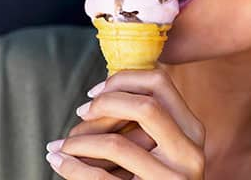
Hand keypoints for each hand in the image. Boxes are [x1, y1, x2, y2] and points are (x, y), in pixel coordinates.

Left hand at [45, 69, 205, 179]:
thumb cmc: (156, 176)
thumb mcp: (165, 145)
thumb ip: (149, 119)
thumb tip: (106, 87)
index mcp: (191, 130)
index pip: (160, 83)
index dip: (123, 79)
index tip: (95, 91)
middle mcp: (188, 152)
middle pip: (145, 106)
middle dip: (104, 103)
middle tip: (81, 112)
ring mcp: (171, 179)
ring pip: (116, 144)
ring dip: (79, 140)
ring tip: (62, 145)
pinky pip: (99, 179)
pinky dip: (72, 167)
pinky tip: (59, 161)